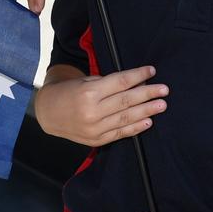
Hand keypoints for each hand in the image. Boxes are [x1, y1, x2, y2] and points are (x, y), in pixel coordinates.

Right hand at [35, 65, 167, 146]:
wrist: (48, 113)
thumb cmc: (69, 91)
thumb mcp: (86, 81)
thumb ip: (109, 84)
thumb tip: (137, 84)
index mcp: (89, 92)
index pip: (120, 82)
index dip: (138, 76)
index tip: (152, 71)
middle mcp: (92, 111)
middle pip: (126, 100)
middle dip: (148, 94)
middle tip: (164, 90)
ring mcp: (94, 128)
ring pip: (126, 118)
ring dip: (146, 111)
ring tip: (161, 105)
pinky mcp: (96, 140)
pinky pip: (119, 133)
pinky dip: (135, 128)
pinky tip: (148, 122)